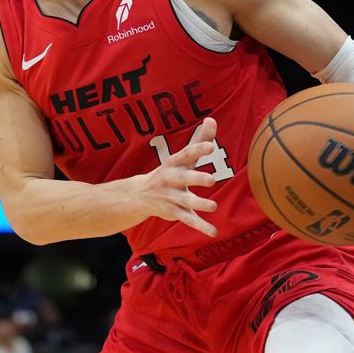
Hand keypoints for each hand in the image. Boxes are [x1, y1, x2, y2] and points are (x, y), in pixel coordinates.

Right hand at [130, 117, 218, 236]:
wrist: (140, 195)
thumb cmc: (170, 172)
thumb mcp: (182, 157)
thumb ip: (198, 139)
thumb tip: (212, 119)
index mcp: (174, 164)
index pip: (186, 154)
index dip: (197, 149)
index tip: (211, 146)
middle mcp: (171, 180)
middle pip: (184, 178)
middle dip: (196, 179)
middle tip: (211, 180)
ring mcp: (171, 197)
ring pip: (185, 201)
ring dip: (199, 204)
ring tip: (213, 206)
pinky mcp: (173, 212)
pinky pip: (188, 220)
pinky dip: (200, 226)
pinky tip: (213, 232)